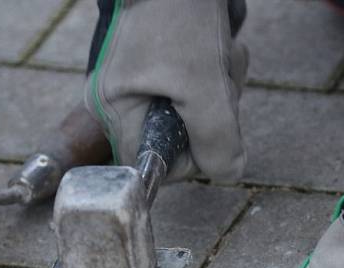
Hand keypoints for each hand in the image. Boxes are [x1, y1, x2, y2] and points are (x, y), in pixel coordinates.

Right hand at [85, 0, 247, 181]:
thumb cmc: (181, 19)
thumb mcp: (205, 88)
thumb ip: (217, 140)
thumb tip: (227, 172)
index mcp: (116, 111)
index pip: (154, 165)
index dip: (190, 154)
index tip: (206, 122)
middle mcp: (125, 102)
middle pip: (182, 140)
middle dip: (213, 115)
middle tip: (216, 81)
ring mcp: (147, 85)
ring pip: (199, 116)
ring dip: (222, 91)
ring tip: (218, 59)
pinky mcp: (168, 70)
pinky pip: (204, 93)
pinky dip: (220, 75)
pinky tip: (219, 51)